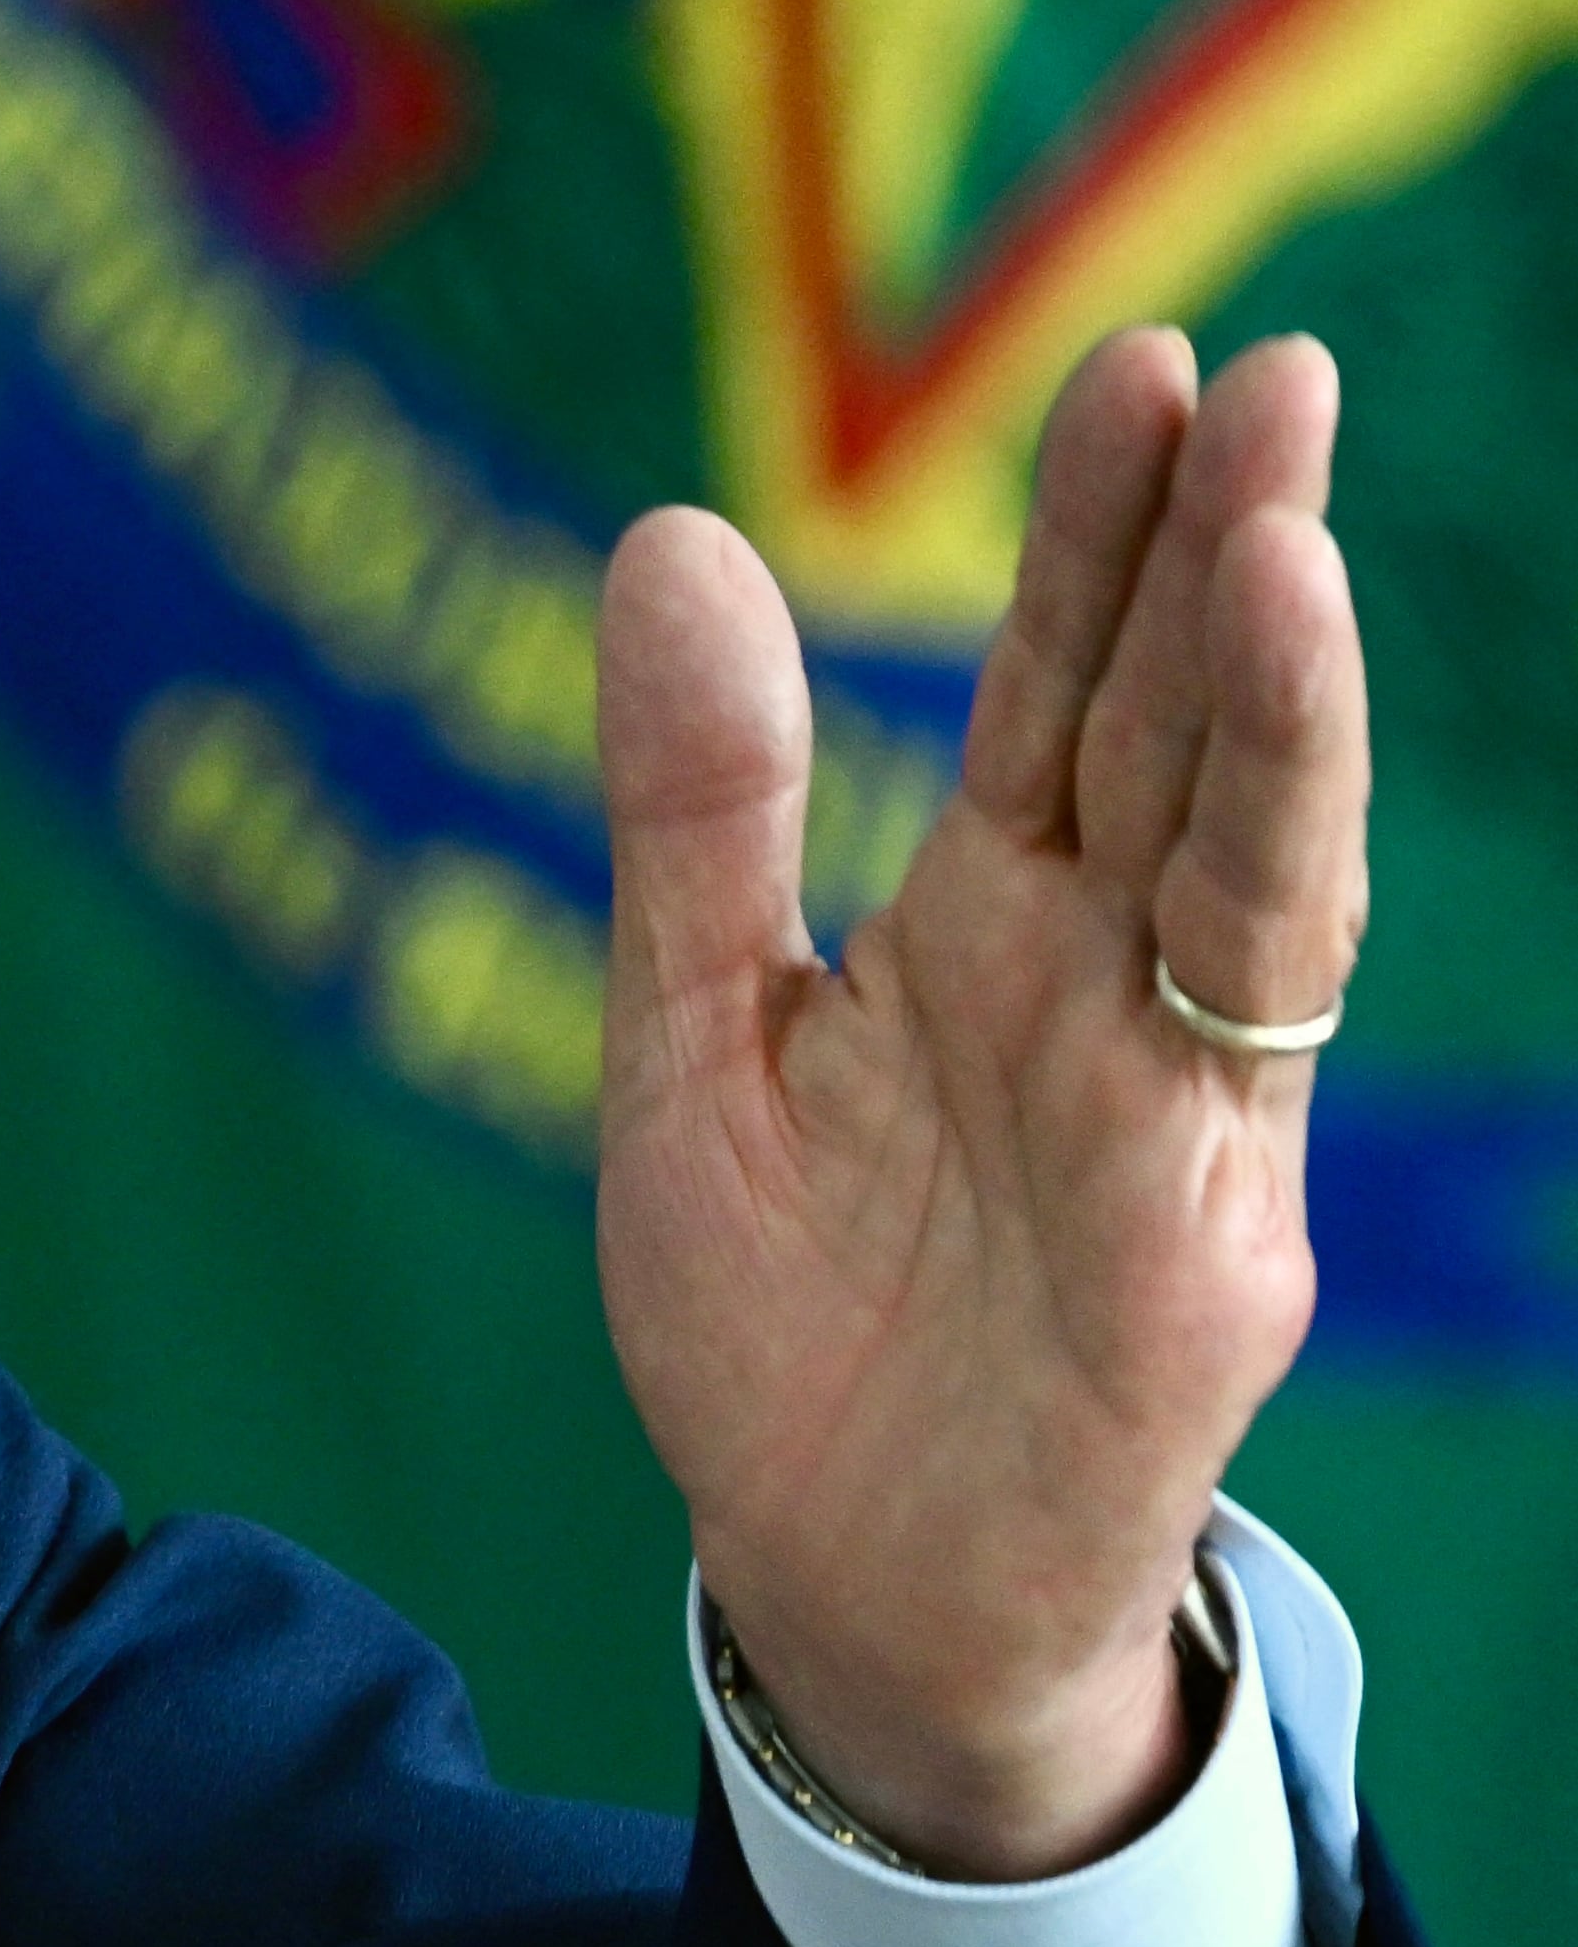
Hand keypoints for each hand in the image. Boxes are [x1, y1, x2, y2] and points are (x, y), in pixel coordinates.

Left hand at [595, 329, 1359, 1878]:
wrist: (829, 1581)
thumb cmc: (782, 1322)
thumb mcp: (690, 1034)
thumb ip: (696, 808)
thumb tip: (670, 534)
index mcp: (991, 930)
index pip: (1068, 691)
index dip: (1103, 536)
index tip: (1142, 366)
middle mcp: (1106, 989)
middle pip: (1179, 735)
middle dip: (1221, 555)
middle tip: (1253, 364)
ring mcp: (1175, 1105)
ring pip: (1247, 858)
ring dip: (1274, 693)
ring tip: (1277, 519)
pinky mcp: (1204, 1232)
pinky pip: (1240, 1030)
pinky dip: (1261, 884)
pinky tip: (1271, 754)